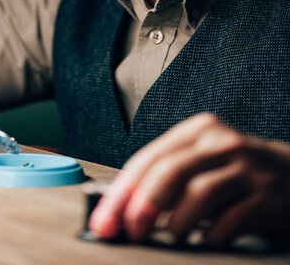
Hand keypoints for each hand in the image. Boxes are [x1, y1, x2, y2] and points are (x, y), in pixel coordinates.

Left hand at [89, 113, 289, 246]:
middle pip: (170, 170)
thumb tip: (122, 210)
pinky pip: (231, 220)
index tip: (103, 221)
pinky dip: (211, 236)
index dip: (122, 192)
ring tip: (171, 236)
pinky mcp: (268, 196)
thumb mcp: (204, 163)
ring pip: (199, 193)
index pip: (150, 158)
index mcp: (198, 131)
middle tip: (129, 232)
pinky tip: (205, 242)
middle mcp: (221, 142)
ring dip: (176, 222)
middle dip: (141, 205)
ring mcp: (247, 167)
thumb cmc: (237, 174)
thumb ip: (169, 178)